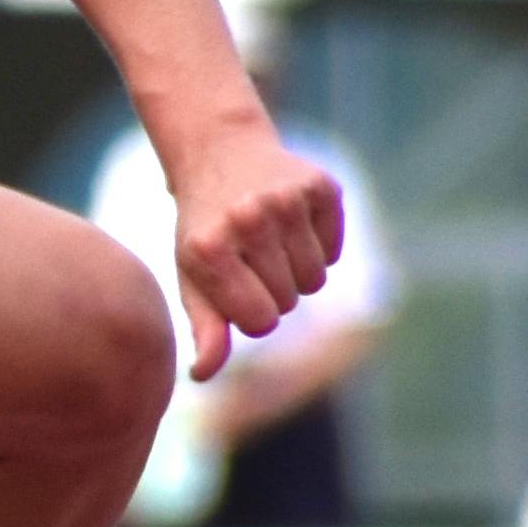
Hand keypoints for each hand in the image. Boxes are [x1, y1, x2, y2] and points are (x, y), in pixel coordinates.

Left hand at [167, 121, 345, 380]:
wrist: (220, 151)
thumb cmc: (204, 227)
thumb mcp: (193, 275)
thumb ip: (204, 327)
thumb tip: (202, 375)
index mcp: (209, 249)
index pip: (260, 323)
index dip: (252, 314)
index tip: (236, 288)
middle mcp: (248, 219)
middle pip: (289, 302)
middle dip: (273, 292)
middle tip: (251, 259)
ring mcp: (287, 199)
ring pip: (316, 280)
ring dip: (297, 272)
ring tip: (270, 244)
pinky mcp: (321, 186)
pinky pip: (334, 250)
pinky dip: (319, 246)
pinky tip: (291, 222)